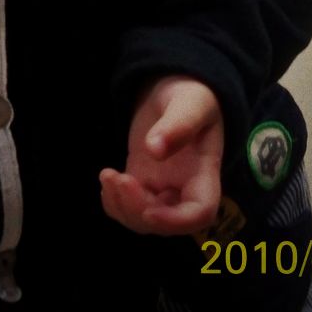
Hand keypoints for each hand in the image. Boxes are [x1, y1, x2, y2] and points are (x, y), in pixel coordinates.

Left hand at [99, 76, 223, 235]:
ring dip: (123, 208)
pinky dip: (114, 203)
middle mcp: (185, 187)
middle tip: (118, 179)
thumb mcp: (190, 102)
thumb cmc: (191, 93)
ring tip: (108, 176)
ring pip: (145, 220)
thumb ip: (178, 124)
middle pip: (168, 223)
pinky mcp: (143, 181)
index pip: (200, 212)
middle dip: (139, 211)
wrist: (175, 88)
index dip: (175, 222)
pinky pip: (129, 208)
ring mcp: (163, 187)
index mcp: (204, 171)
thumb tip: (154, 150)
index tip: (147, 210)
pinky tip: (108, 178)